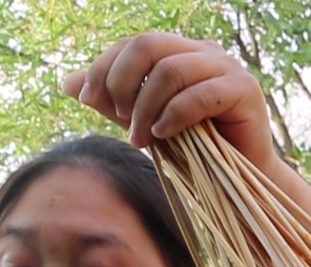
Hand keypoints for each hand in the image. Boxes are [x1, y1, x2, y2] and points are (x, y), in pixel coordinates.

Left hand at [64, 33, 276, 170]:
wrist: (234, 180)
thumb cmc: (189, 148)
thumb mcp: (139, 120)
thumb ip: (108, 99)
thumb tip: (66, 82)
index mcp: (178, 51)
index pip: (130, 43)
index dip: (102, 67)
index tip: (86, 100)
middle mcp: (202, 51)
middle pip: (148, 44)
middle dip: (121, 82)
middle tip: (118, 117)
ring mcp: (226, 67)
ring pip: (170, 70)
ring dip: (145, 108)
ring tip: (141, 139)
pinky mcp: (244, 90)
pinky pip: (200, 94)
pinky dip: (174, 116)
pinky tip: (163, 136)